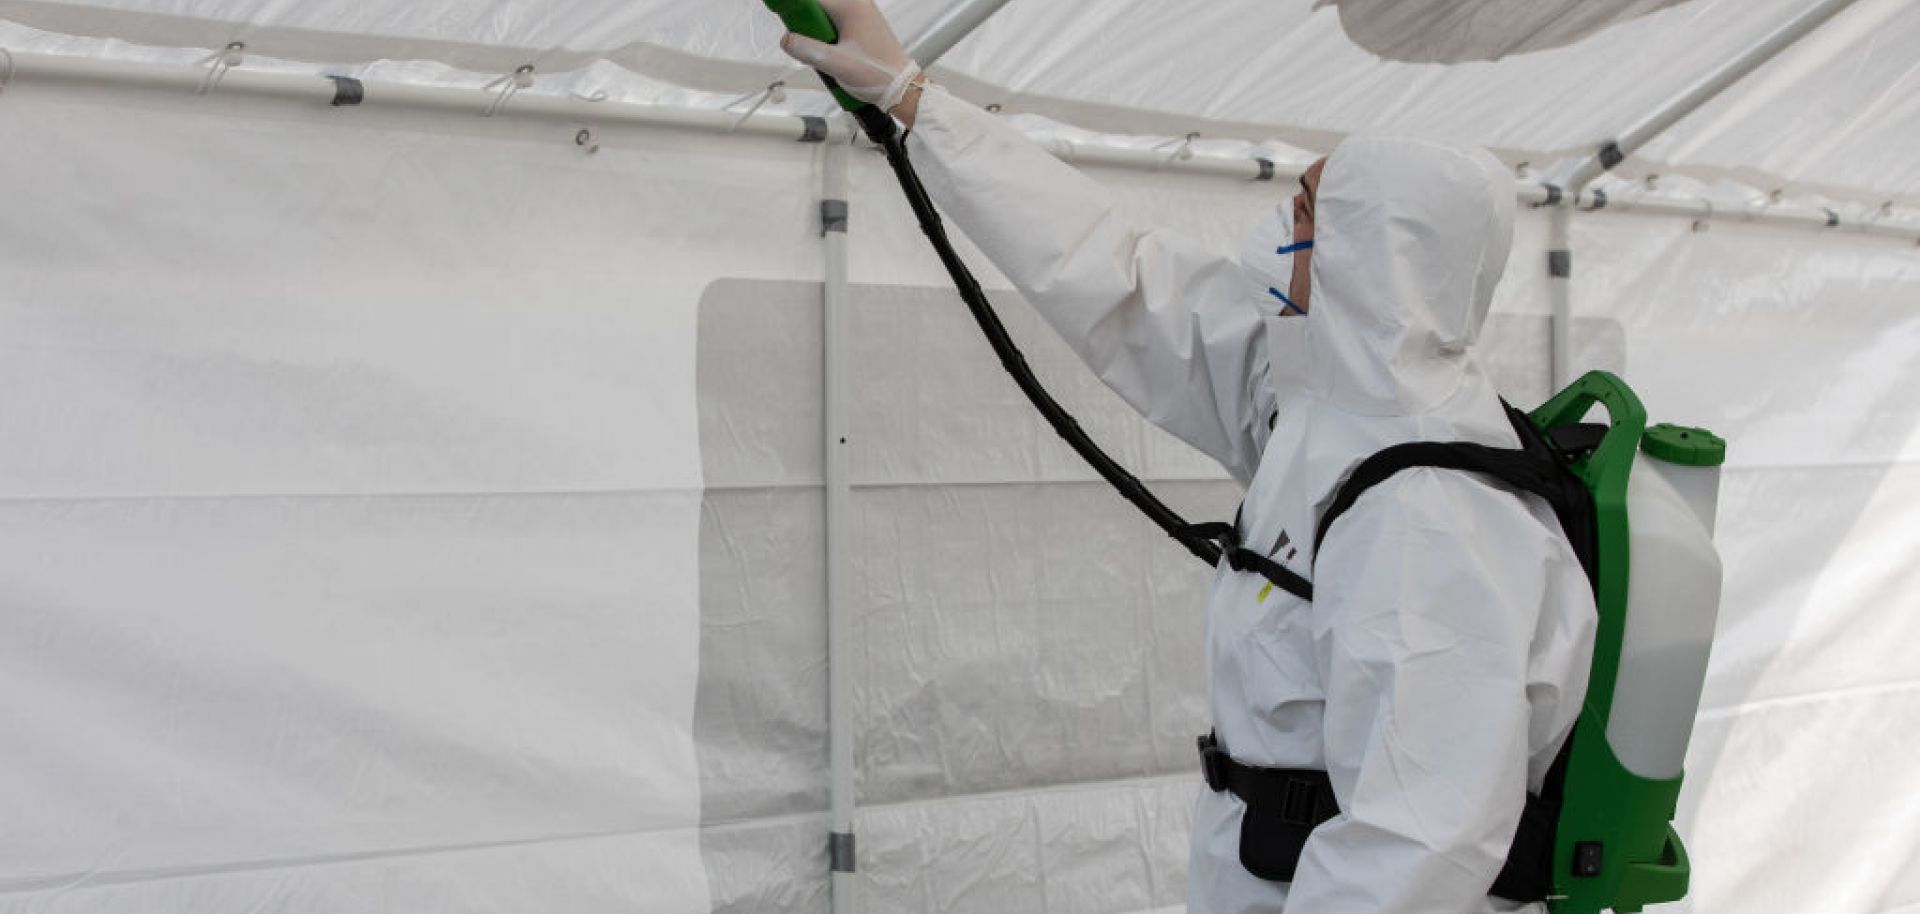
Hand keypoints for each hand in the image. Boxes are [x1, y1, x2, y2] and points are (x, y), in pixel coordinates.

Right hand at [779, 0, 922, 119]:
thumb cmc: (879, 75)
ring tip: (829, 57)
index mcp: (852, 6)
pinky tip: (835, 56)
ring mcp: (860, 15)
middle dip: (809, 30)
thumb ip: (808, 50)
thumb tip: (787, 39)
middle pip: (816, 9)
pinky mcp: (860, 27)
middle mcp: (857, 5)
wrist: (902, 88)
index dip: (796, 12)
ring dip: (818, 38)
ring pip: (824, 20)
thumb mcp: (836, 64)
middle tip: (817, 50)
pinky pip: (834, 27)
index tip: (791, 26)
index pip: (811, 1)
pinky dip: (828, 41)